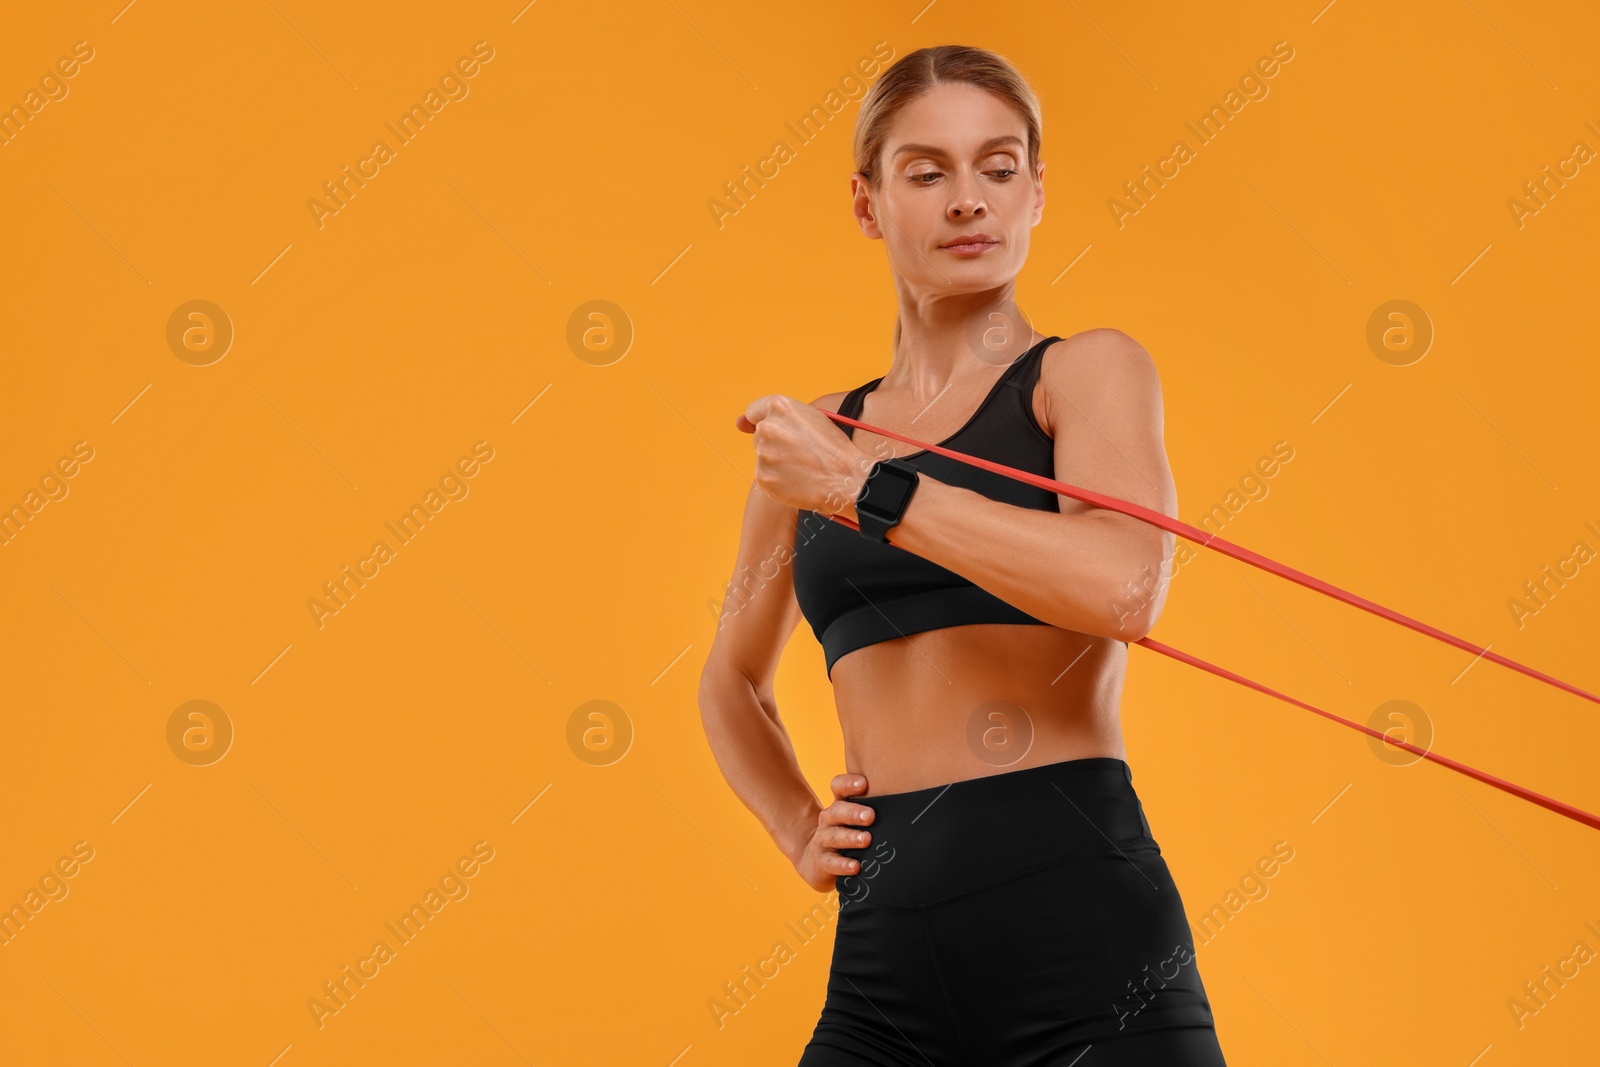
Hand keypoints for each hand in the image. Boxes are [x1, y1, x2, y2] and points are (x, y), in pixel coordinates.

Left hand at [738, 396, 869, 514]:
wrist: (846, 478)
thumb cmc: (833, 448)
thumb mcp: (811, 417)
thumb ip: (780, 416)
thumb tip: (740, 424)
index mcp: (780, 406)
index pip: (754, 411)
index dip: (758, 420)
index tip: (755, 428)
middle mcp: (768, 427)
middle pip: (759, 435)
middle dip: (774, 442)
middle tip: (798, 452)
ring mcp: (763, 454)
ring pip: (763, 456)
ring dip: (776, 461)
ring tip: (801, 466)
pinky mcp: (763, 477)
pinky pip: (765, 476)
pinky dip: (777, 480)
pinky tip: (797, 479)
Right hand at [793, 773, 874, 892]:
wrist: (816, 861)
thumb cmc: (845, 835)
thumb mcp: (854, 820)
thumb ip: (873, 810)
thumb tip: (906, 806)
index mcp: (839, 806)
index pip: (838, 787)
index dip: (848, 783)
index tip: (863, 783)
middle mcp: (829, 820)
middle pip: (837, 811)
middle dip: (854, 813)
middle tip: (870, 816)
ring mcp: (823, 840)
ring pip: (835, 836)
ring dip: (851, 837)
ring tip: (866, 839)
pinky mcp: (822, 861)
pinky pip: (831, 862)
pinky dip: (843, 865)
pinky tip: (855, 866)